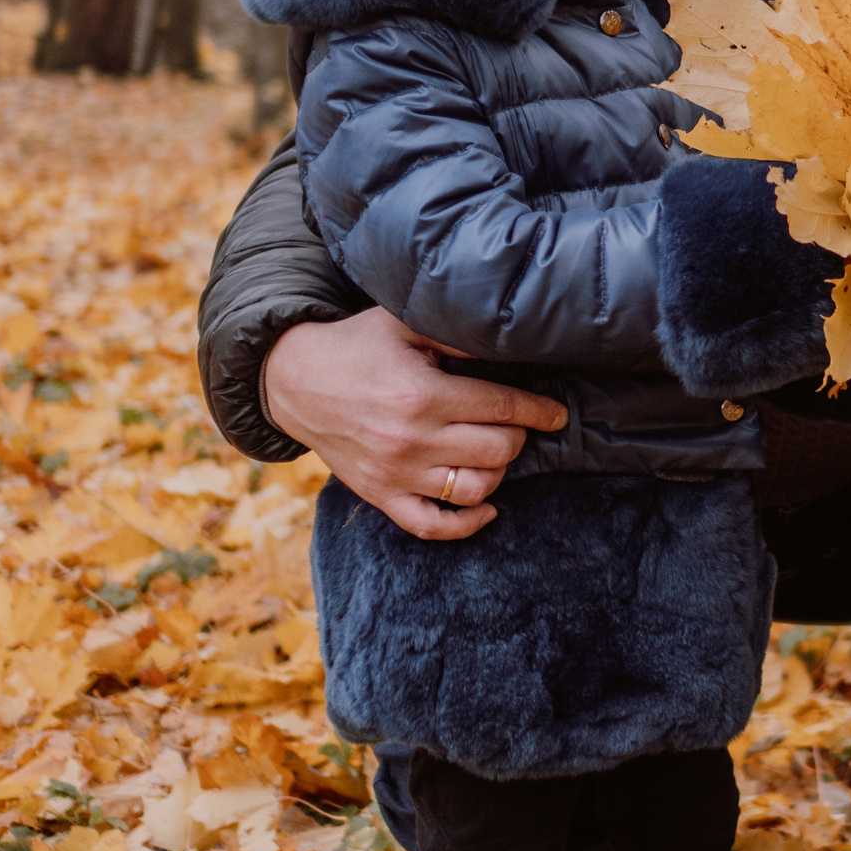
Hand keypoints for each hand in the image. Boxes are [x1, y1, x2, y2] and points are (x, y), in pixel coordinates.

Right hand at [263, 308, 566, 539]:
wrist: (294, 381)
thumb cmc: (357, 346)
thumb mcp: (404, 324)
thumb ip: (455, 334)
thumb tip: (506, 339)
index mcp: (423, 395)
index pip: (502, 408)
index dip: (538, 411)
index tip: (556, 414)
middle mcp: (412, 440)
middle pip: (497, 451)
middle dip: (518, 437)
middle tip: (517, 425)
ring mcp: (396, 474)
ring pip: (474, 489)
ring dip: (497, 473)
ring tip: (495, 453)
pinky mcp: (380, 496)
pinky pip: (431, 527)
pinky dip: (466, 525)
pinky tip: (487, 507)